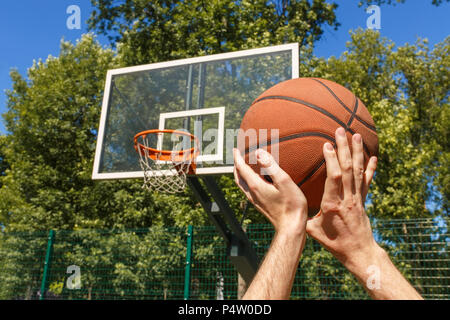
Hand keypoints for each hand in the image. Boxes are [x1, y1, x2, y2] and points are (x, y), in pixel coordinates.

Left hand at [233, 148, 307, 234]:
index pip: (241, 168)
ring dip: (240, 174)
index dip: (238, 157)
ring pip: (242, 185)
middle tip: (238, 156)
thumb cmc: (291, 205)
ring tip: (244, 166)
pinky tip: (256, 181)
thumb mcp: (283, 181)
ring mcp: (256, 201)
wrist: (292, 227)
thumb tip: (258, 153)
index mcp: (256, 186)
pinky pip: (249, 190)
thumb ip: (271, 166)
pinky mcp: (261, 205)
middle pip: (238, 177)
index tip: (236, 149)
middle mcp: (252, 193)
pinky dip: (247, 181)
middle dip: (236, 165)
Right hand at [306, 127, 377, 268]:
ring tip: (357, 135)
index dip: (332, 160)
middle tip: (341, 131)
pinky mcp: (363, 200)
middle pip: (348, 168)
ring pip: (358, 171)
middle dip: (344, 148)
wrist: (359, 252)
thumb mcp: (313, 231)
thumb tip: (288, 203)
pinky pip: (367, 181)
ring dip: (358, 152)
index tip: (327, 144)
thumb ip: (303, 215)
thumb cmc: (333, 243)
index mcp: (332, 204)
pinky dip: (370, 167)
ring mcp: (357, 198)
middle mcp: (347, 198)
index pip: (334, 177)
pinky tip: (373, 156)